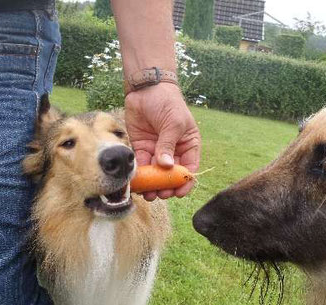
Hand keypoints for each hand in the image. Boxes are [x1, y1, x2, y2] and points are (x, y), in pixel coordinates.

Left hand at [125, 83, 200, 200]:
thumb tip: (166, 166)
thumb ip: (168, 144)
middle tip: (159, 194)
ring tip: (147, 193)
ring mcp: (157, 151)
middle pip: (171, 175)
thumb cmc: (167, 103)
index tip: (177, 192)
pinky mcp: (142, 149)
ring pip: (156, 174)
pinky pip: (141, 166)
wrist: (146, 89)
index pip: (188, 168)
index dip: (184, 182)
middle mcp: (173, 151)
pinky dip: (140, 175)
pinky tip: (137, 183)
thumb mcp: (173, 123)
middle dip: (166, 187)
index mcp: (188, 146)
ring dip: (152, 185)